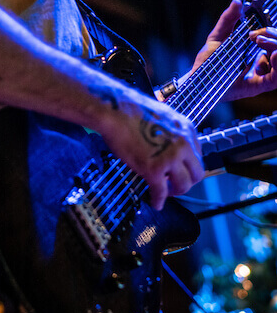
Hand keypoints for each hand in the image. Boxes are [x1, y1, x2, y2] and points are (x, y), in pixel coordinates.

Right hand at [99, 92, 203, 210]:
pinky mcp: (154, 169)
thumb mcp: (160, 115)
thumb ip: (170, 131)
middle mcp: (183, 144)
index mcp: (186, 129)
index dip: (187, 166)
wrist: (114, 112)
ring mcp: (170, 157)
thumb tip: (167, 143)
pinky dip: (158, 200)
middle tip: (176, 184)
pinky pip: (161, 192)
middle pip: (196, 173)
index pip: (197, 155)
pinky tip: (155, 202)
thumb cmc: (130, 110)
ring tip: (166, 193)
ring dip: (176, 192)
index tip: (180, 170)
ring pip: (184, 185)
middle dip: (187, 181)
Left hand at [191, 0, 276, 100]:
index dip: (271, 32)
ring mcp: (262, 73)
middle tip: (256, 38)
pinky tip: (274, 55)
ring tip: (262, 44)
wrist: (198, 79)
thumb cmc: (208, 60)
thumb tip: (237, 2)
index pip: (273, 37)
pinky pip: (276, 79)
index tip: (256, 31)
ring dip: (276, 46)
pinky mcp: (259, 86)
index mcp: (255, 48)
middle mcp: (262, 60)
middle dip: (273, 37)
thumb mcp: (217, 36)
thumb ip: (228, 19)